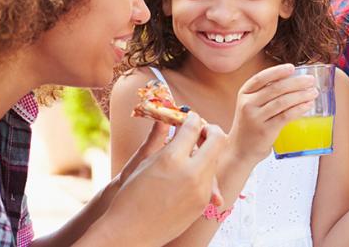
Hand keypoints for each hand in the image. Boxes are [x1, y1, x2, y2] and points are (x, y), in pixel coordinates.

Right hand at [102, 112, 226, 244]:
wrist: (132, 231)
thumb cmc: (131, 194)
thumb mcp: (143, 161)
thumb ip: (160, 137)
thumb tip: (167, 116)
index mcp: (172, 158)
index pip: (193, 127)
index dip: (193, 118)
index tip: (191, 117)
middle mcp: (191, 172)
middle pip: (217, 140)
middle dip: (212, 130)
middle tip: (202, 130)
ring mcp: (201, 189)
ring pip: (216, 160)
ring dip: (208, 152)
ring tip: (193, 152)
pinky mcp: (203, 203)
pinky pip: (211, 180)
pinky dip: (204, 172)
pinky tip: (192, 171)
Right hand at [229, 63, 317, 161]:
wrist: (239, 149)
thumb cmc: (250, 125)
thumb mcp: (250, 105)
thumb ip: (265, 93)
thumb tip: (293, 80)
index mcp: (244, 93)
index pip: (261, 78)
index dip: (277, 71)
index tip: (292, 67)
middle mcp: (247, 104)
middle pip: (275, 88)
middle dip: (296, 82)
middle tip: (311, 80)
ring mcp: (255, 118)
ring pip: (283, 102)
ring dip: (301, 95)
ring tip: (313, 92)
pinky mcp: (265, 130)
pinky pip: (286, 116)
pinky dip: (299, 109)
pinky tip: (308, 105)